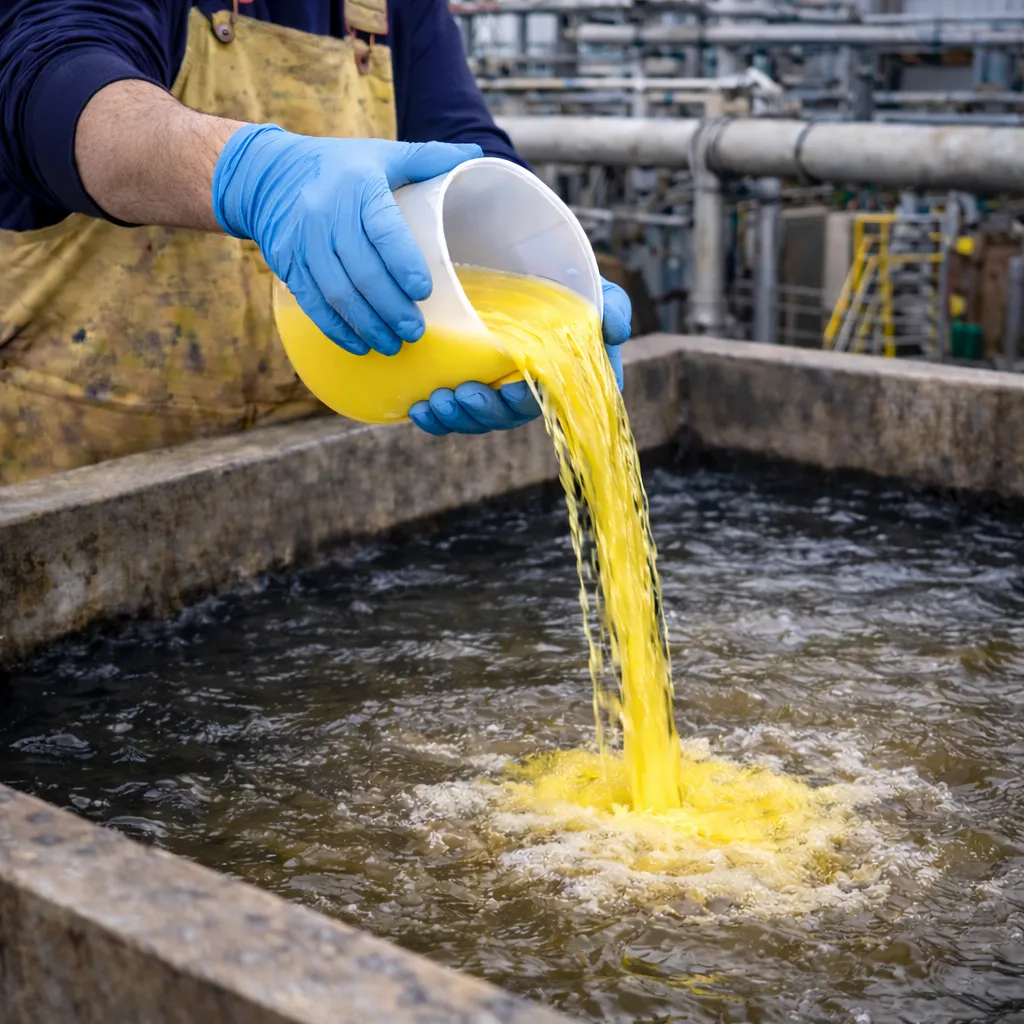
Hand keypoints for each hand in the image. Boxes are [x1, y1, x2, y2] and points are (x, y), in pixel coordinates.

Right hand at [212, 124, 482, 354]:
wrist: (267, 174)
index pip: (384, 230)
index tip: (424, 292)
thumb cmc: (338, 167)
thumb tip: (475, 155)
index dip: (404, 264)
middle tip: (415, 331)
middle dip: (392, 308)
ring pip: (338, 293)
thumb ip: (428, 157)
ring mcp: (303, 241)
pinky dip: (337, 330)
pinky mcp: (287, 263)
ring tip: (393, 345)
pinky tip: (359, 345)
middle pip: (363, 272)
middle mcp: (327, 214)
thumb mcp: (380, 154)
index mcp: (358, 186)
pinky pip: (313, 303)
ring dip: (368, 325)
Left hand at [409, 277, 632, 435]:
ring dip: (458, 417)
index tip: (512, 389)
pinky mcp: (467, 384)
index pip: (559, 401)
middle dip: (486, 411)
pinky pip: (453, 414)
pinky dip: (436, 418)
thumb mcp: (587, 281)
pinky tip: (419, 407)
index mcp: (567, 373)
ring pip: (480, 418)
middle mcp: (533, 387)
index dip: (535, 403)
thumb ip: (609, 304)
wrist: (507, 253)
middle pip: (513, 415)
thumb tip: (616, 331)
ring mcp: (497, 388)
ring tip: (436, 401)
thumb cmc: (555, 271)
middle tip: (463, 394)